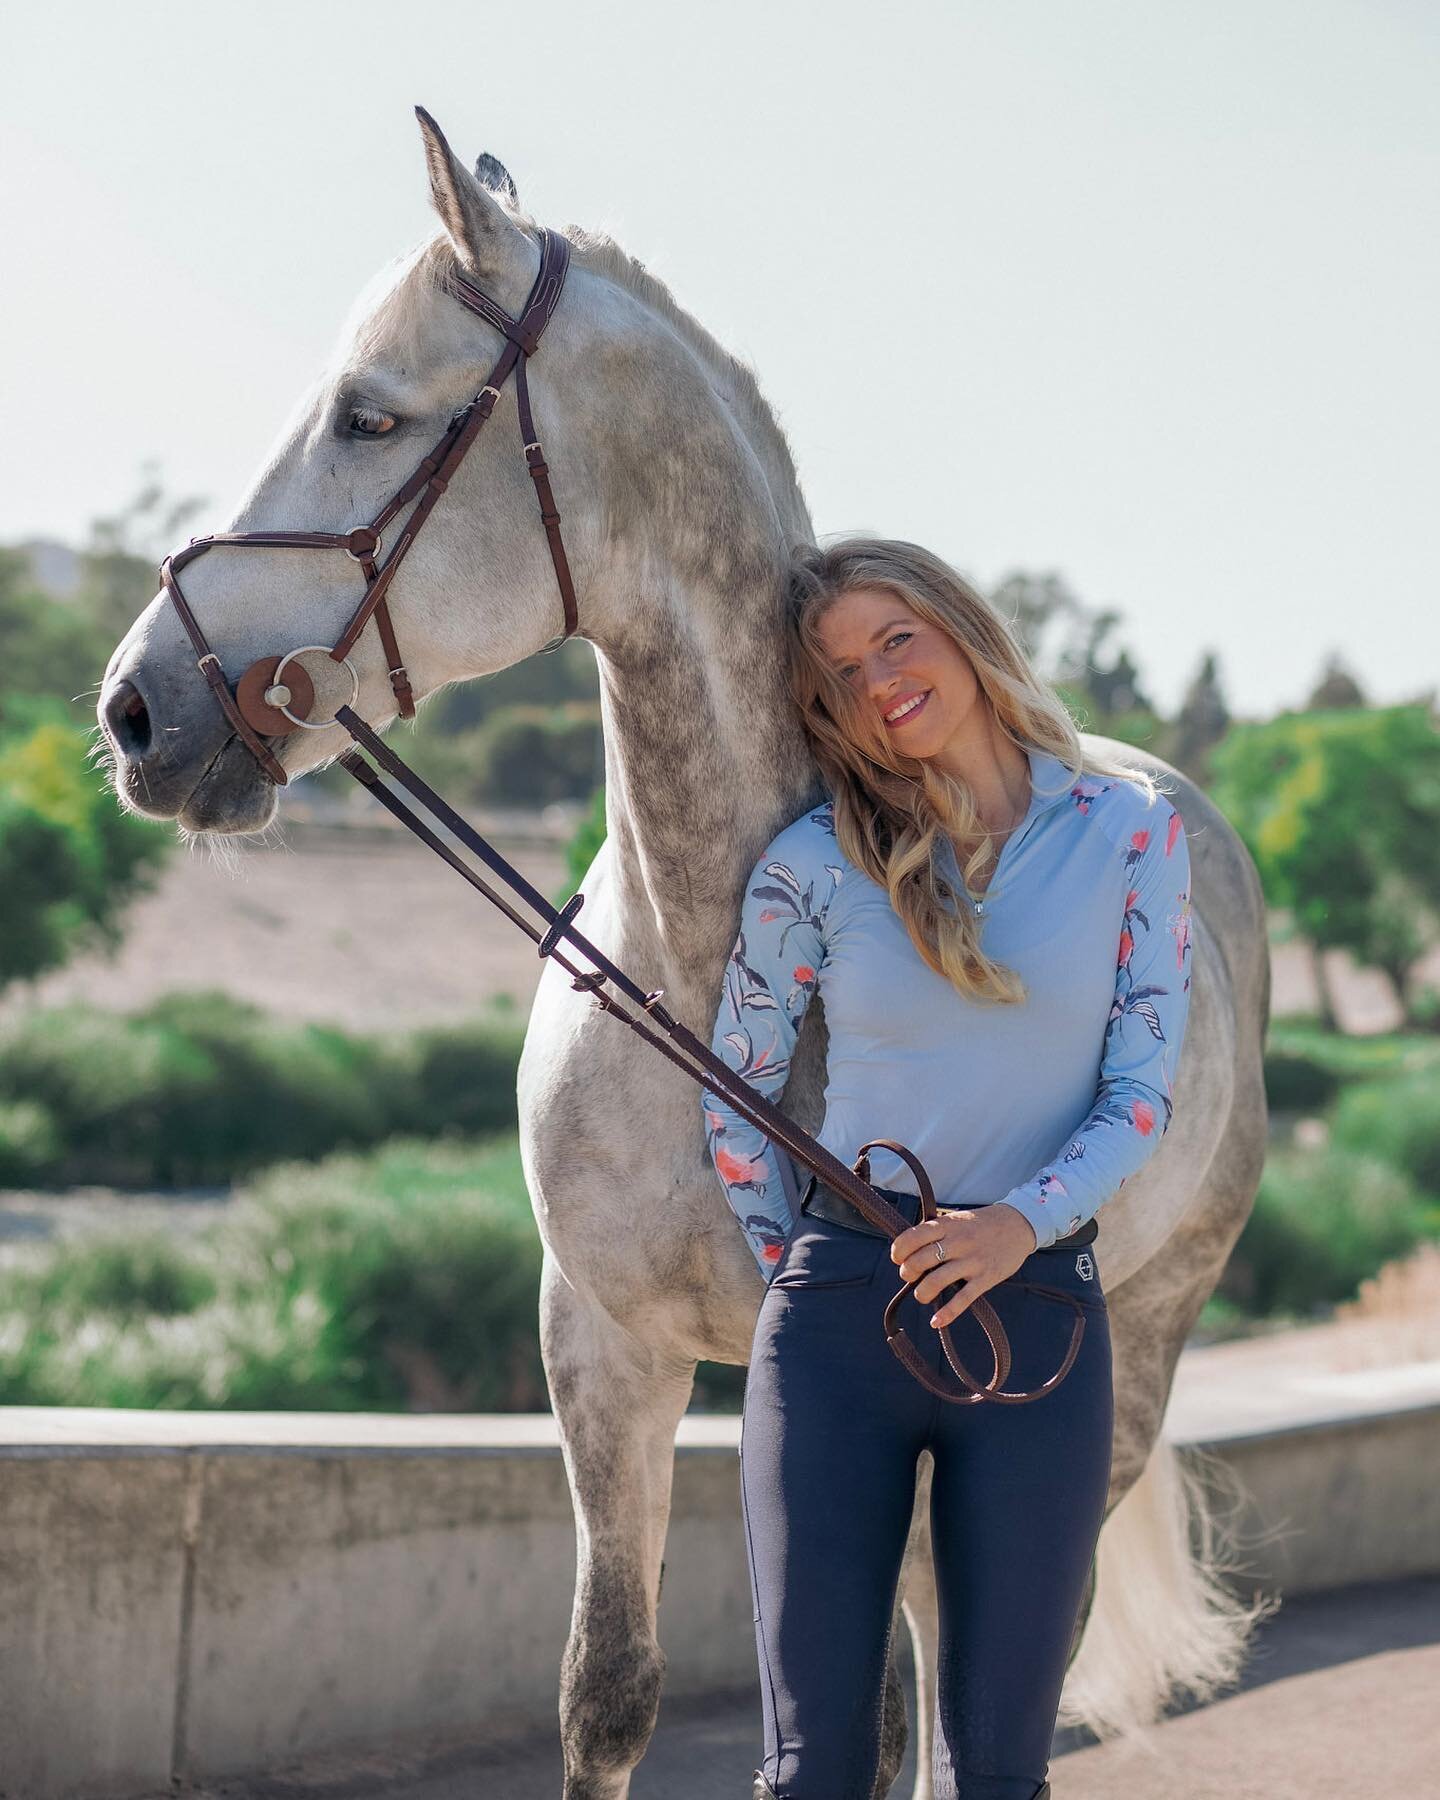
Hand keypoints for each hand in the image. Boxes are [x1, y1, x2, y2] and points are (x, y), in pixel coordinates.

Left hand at [890, 1203, 1037, 1328]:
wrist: (1019, 1224)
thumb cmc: (982, 1223)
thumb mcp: (957, 1219)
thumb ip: (936, 1231)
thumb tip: (910, 1247)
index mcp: (947, 1225)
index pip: (913, 1236)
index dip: (899, 1250)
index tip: (898, 1258)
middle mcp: (957, 1242)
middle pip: (920, 1260)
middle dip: (908, 1272)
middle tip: (909, 1276)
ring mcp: (972, 1260)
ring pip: (936, 1281)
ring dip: (922, 1292)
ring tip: (922, 1295)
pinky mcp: (986, 1278)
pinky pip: (963, 1299)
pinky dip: (947, 1314)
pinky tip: (936, 1322)